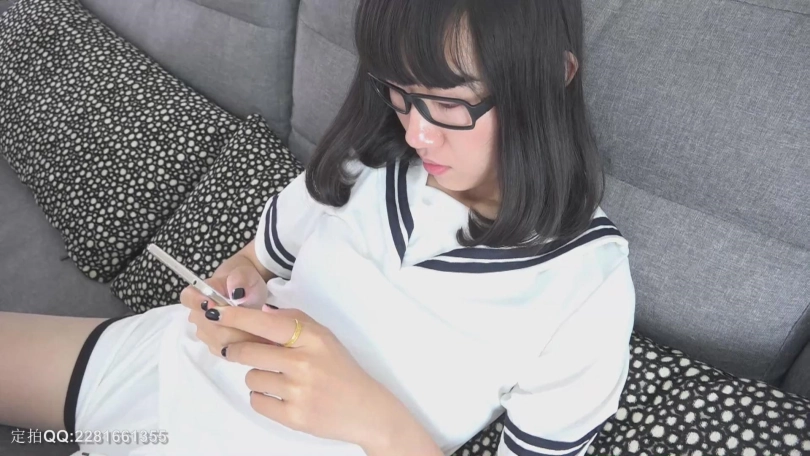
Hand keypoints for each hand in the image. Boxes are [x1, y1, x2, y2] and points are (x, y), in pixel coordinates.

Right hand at [179, 262, 270, 356]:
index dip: (198, 303)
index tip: (216, 305)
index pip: (188, 298)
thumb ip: (240, 278)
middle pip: (209, 328)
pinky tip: (254, 339)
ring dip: (240, 340)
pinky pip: (226, 352)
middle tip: (256, 324)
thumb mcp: (246, 273)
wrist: (250, 290)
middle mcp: (198, 314)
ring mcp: (205, 332)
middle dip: (233, 328)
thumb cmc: (245, 279)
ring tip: (259, 331)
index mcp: (200, 292)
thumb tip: (236, 292)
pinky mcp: (216, 345)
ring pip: (219, 343)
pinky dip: (242, 348)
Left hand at [204, 305, 441, 454]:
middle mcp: (303, 363)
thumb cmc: (341, 368)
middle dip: (237, 351)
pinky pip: (257, 401)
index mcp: (311, 338)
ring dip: (257, 377)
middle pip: (248, 352)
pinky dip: (263, 398)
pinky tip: (281, 395)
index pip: (266, 323)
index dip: (237, 317)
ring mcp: (297, 391)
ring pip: (250, 378)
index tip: (216, 312)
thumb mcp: (324, 337)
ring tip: (279, 379)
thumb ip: (294, 321)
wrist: (365, 409)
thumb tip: (260, 313)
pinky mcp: (293, 417)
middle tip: (239, 352)